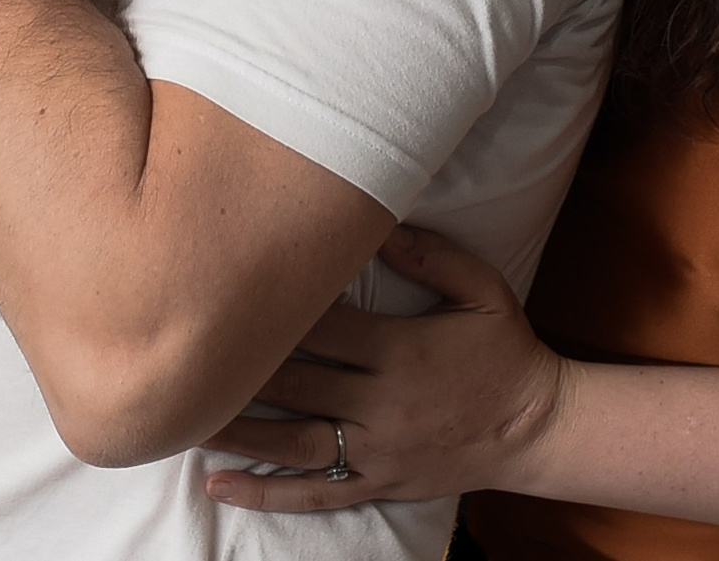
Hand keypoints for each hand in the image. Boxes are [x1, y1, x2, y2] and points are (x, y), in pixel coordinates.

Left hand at [202, 225, 570, 511]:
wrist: (536, 428)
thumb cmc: (504, 349)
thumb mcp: (482, 288)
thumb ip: (431, 254)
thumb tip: (377, 226)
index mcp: (400, 350)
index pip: (323, 327)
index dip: (273, 312)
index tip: (226, 293)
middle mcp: (381, 403)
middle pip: (297, 383)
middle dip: (240, 367)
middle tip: (183, 350)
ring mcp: (377, 450)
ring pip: (293, 441)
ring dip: (236, 430)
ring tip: (181, 416)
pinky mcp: (378, 483)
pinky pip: (315, 493)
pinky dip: (265, 492)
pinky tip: (219, 484)